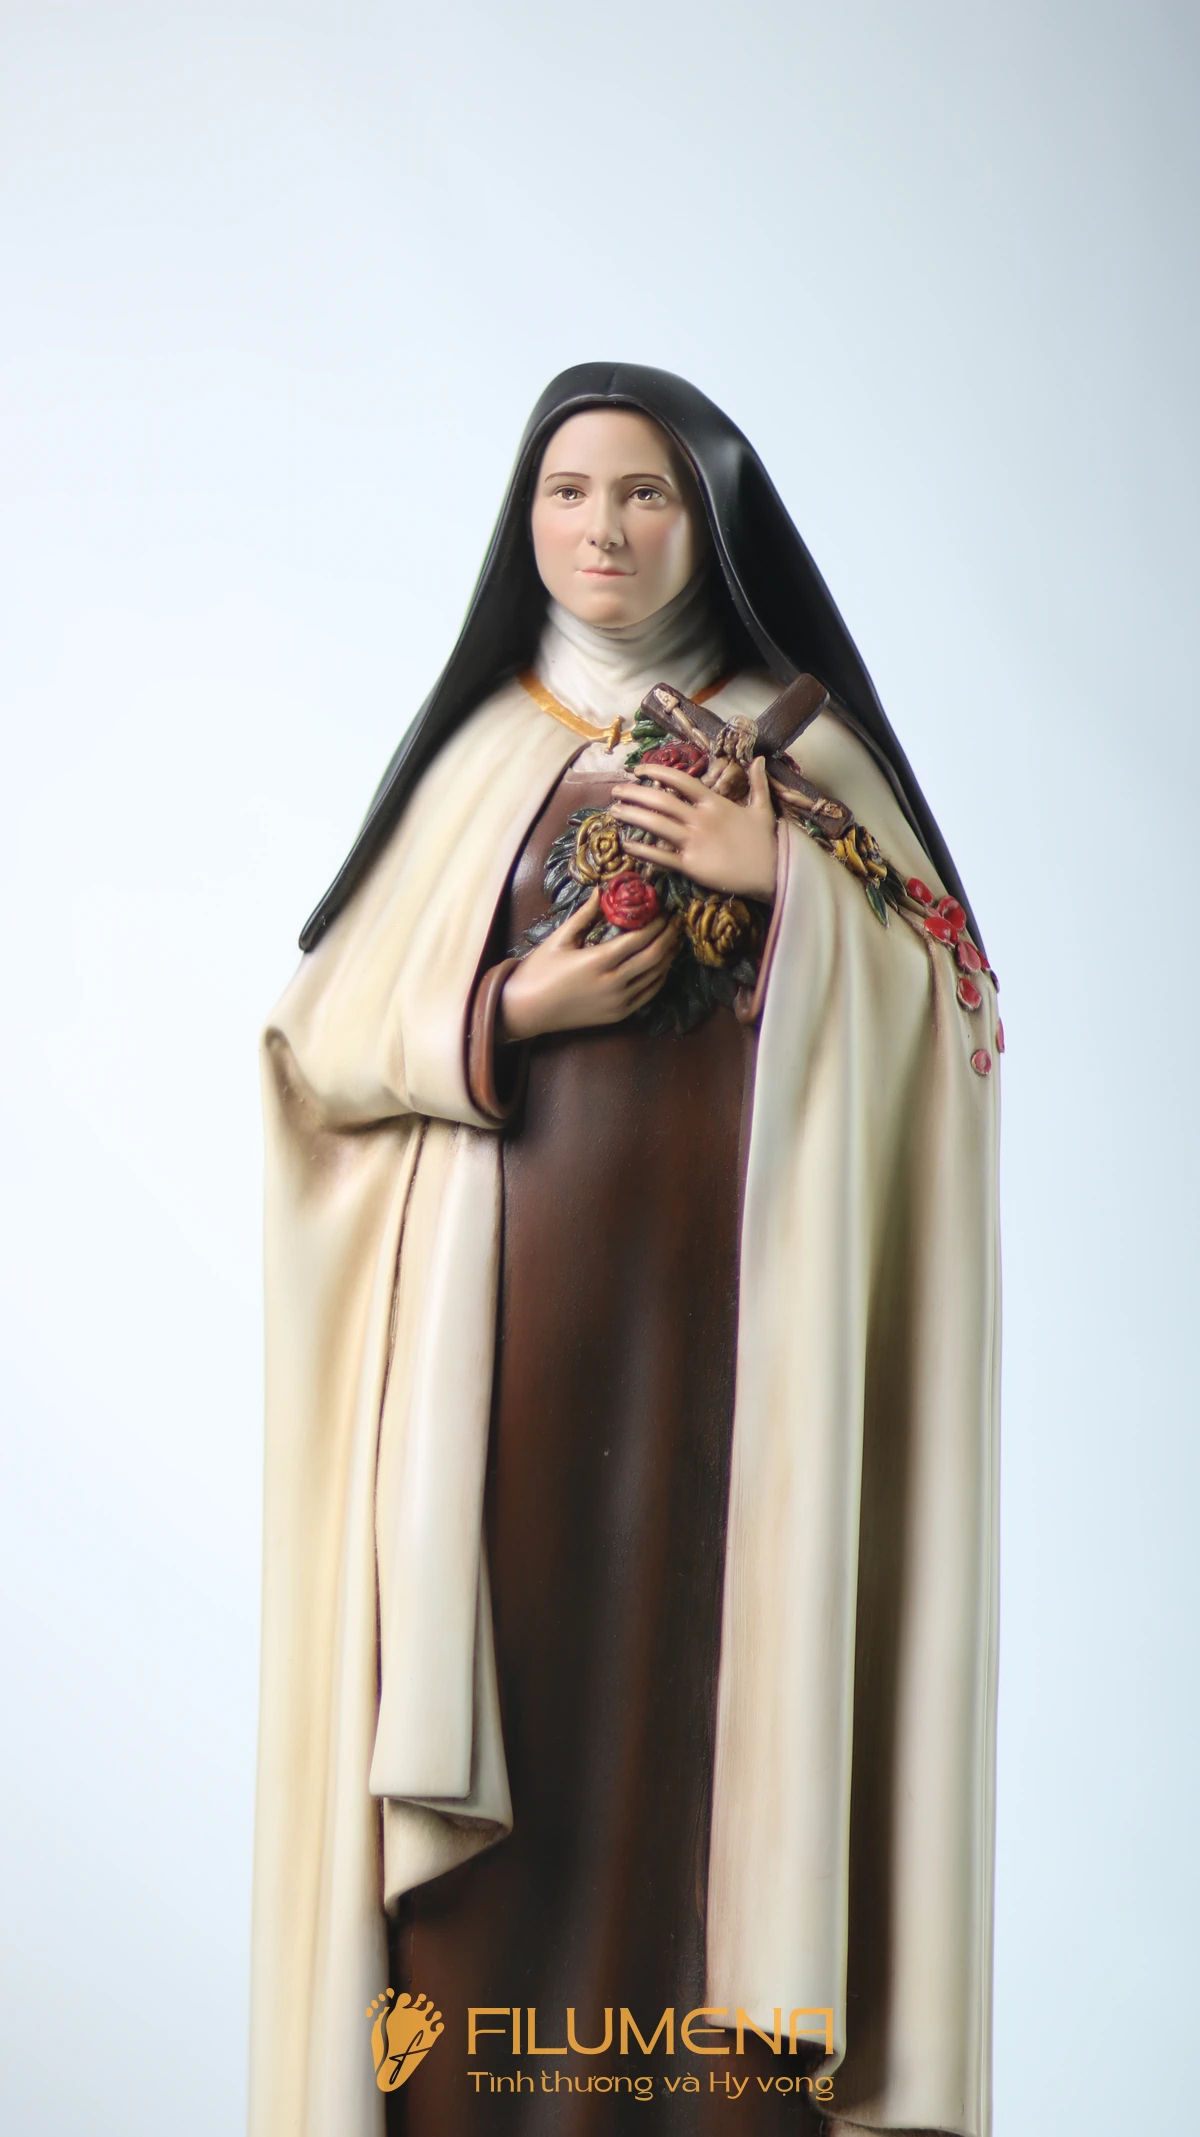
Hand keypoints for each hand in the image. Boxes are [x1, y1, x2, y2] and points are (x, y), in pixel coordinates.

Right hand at [497, 888, 682, 1041]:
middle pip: (653, 956)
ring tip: (673, 940)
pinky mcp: (618, 1014)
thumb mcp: (559, 939)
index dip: (655, 923)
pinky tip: (661, 965)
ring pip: (655, 976)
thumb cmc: (539, 971)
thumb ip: (584, 915)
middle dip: (668, 937)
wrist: (527, 1009)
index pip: (639, 938)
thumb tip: (601, 891)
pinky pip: (648, 995)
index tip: (663, 910)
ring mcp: (618, 1002)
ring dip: (667, 957)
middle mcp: (613, 983)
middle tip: (675, 922)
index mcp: (598, 961)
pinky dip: (659, 978)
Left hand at [609, 756, 777, 900]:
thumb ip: (758, 783)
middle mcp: (700, 819)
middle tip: (616, 790)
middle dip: (634, 792)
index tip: (638, 768)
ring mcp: (694, 842)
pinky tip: (626, 844)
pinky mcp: (691, 865)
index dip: (656, 771)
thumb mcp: (763, 808)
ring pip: (655, 824)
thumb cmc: (766, 842)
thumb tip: (760, 758)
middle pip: (660, 800)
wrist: (774, 874)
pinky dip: (641, 850)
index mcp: (715, 803)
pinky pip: (660, 856)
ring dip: (632, 815)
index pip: (680, 780)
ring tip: (614, 811)